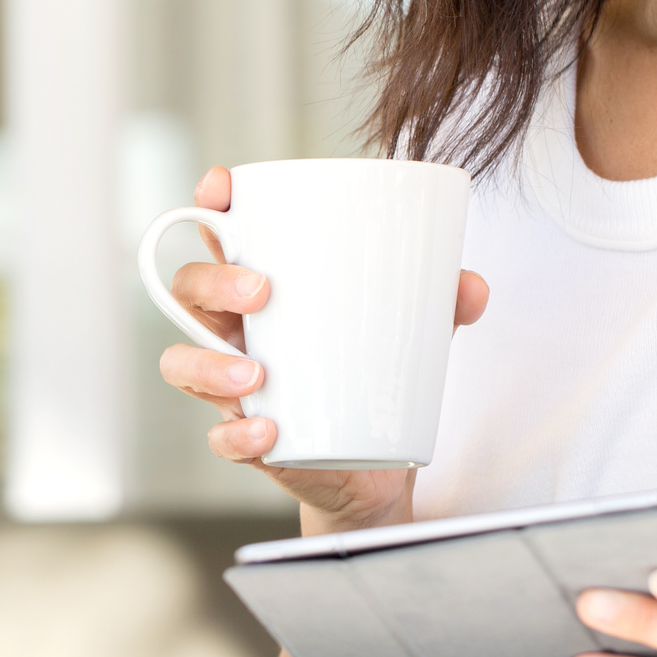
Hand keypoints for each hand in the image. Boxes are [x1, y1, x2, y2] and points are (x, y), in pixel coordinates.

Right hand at [157, 164, 490, 535]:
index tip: (219, 188)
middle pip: (191, 291)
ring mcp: (236, 386)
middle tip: (262, 292)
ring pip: (184, 363)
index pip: (221, 237)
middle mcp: (237, 332)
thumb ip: (440, 304)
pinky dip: (237, 435)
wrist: (375, 468)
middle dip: (213, 282)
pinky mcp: (248, 440)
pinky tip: (269, 432)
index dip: (209, 207)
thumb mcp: (411, 332)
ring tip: (256, 375)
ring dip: (209, 365)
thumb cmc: (373, 377)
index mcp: (264, 290)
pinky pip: (220, 438)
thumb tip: (472, 285)